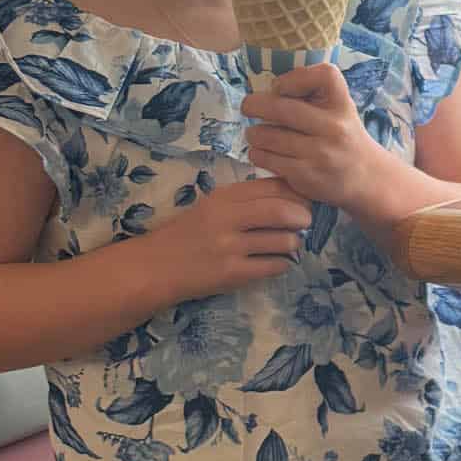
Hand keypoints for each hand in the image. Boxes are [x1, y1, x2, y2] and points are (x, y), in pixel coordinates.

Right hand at [150, 176, 314, 300]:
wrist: (154, 267)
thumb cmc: (187, 234)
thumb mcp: (212, 207)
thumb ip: (246, 199)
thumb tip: (292, 194)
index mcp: (223, 197)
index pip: (272, 186)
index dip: (297, 192)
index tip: (304, 200)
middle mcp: (227, 218)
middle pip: (282, 210)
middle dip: (303, 216)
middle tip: (306, 222)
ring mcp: (230, 247)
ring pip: (284, 241)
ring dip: (294, 243)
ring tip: (287, 244)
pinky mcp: (232, 273)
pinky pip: (275, 266)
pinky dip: (282, 263)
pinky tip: (274, 261)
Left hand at [240, 64, 392, 220]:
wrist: (366, 177)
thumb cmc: (343, 135)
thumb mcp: (339, 109)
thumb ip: (312, 95)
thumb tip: (268, 90)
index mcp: (343, 105)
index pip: (324, 75)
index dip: (295, 78)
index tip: (281, 88)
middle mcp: (334, 128)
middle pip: (281, 108)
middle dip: (254, 105)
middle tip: (248, 107)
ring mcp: (320, 153)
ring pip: (267, 136)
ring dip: (254, 134)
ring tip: (256, 134)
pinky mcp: (306, 176)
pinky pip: (266, 159)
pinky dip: (258, 154)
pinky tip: (263, 152)